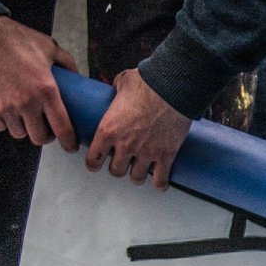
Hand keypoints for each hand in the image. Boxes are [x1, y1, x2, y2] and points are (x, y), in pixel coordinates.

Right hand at [0, 15, 78, 149]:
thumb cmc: (14, 39)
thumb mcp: (48, 46)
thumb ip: (66, 62)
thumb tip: (78, 77)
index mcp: (46, 90)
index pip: (62, 128)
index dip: (69, 142)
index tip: (71, 145)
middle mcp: (26, 103)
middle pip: (39, 138)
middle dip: (45, 135)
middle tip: (45, 127)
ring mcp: (5, 108)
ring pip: (19, 133)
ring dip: (24, 128)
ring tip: (25, 115)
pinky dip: (5, 122)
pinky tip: (7, 110)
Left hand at [85, 68, 189, 188]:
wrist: (173, 88)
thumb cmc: (148, 83)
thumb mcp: (123, 82)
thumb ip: (116, 88)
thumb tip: (117, 86)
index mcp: (109, 130)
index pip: (93, 159)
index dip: (94, 163)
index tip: (96, 163)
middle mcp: (125, 145)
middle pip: (115, 171)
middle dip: (118, 168)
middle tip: (123, 162)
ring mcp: (146, 152)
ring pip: (136, 178)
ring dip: (137, 175)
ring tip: (140, 170)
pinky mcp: (165, 155)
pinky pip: (160, 179)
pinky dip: (160, 184)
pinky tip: (160, 183)